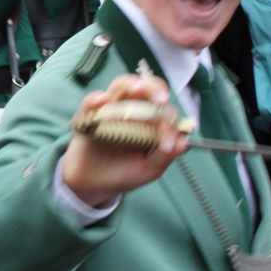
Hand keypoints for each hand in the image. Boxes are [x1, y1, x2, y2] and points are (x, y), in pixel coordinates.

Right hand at [61, 74, 188, 207]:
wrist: (94, 186)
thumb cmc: (123, 174)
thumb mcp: (149, 170)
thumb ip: (166, 156)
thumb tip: (182, 140)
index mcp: (148, 123)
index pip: (163, 110)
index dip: (169, 119)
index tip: (167, 138)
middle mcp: (131, 112)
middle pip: (144, 88)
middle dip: (154, 88)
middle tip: (161, 99)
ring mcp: (109, 111)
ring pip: (120, 86)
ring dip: (130, 84)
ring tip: (138, 89)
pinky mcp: (88, 116)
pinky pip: (91, 102)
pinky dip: (96, 98)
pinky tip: (103, 101)